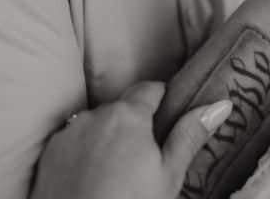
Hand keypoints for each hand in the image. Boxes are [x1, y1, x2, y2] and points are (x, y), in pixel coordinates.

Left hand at [31, 82, 231, 198]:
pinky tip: (90, 181)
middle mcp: (94, 115)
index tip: (168, 122)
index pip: (150, 88)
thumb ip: (190, 134)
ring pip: (96, 125)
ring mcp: (66, 134)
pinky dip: (83, 153)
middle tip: (145, 159)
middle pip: (121, 107)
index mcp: (127, 115)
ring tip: (116, 174)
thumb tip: (222, 103)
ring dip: (107, 138)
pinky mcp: (46, 156)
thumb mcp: (168, 176)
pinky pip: (72, 143)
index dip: (162, 101)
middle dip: (134, 124)